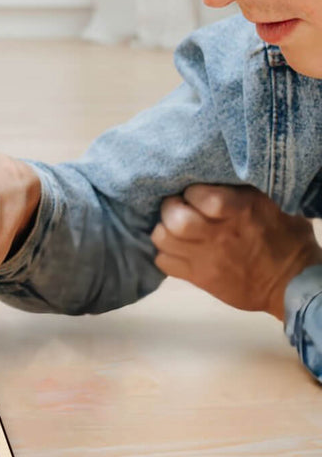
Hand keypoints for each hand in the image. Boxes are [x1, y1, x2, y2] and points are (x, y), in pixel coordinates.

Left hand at [152, 184, 321, 318]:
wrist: (293, 283)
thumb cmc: (286, 237)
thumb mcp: (273, 203)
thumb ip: (242, 190)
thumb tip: (215, 173)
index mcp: (240, 210)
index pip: (198, 195)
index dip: (191, 191)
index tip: (195, 192)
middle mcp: (219, 234)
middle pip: (176, 219)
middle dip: (170, 208)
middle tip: (177, 207)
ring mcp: (206, 259)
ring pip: (163, 239)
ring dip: (164, 229)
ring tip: (174, 227)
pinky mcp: (200, 278)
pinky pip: (163, 262)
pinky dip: (164, 253)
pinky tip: (177, 248)